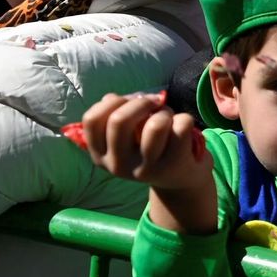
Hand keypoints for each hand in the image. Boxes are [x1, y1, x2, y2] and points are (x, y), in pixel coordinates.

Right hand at [79, 92, 215, 233]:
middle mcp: (118, 165)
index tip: (129, 101)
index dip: (112, 102)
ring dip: (165, 111)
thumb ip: (114, 115)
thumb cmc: (148, 148)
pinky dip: (185, 118)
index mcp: (101, 155)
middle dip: (140, 102)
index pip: (91, 120)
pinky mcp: (173, 165)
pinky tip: (183, 129)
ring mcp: (146, 168)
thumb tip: (111, 97)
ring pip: (155, 125)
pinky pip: (181, 127)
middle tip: (154, 103)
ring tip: (168, 117)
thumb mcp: (125, 137)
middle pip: (119, 120)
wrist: (178, 179)